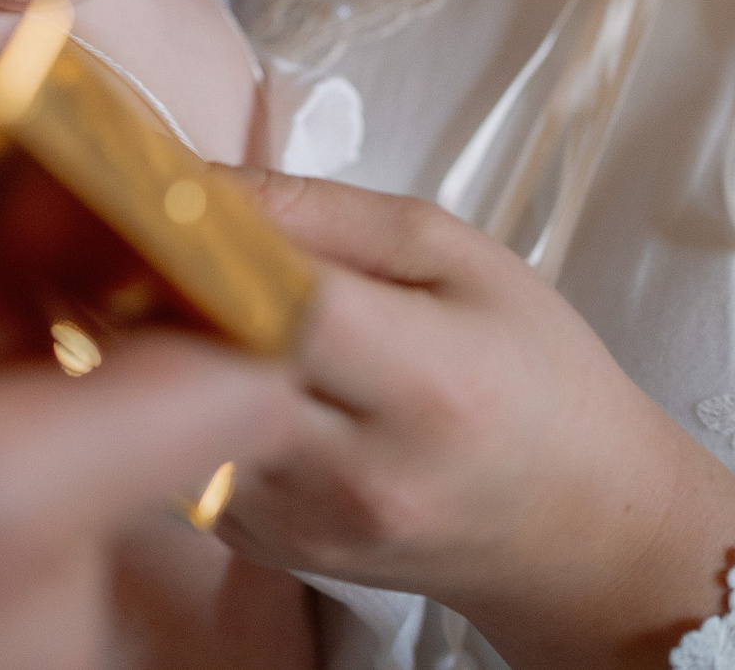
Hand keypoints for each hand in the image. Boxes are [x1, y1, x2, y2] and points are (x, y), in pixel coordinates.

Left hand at [214, 171, 734, 669]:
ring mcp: (308, 525)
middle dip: (166, 293)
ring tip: (192, 304)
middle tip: (152, 243)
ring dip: (171, 352)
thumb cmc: (535, 377)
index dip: (208, 243)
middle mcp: (359, 472)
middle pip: (207, 365)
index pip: (276, 304)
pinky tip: (231, 375)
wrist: (583, 527)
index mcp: (423, 382)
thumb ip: (324, 211)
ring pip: (183, 415)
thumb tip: (203, 184)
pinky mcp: (270, 550)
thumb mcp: (457, 257)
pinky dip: (191, 410)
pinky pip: (191, 462)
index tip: (172, 198)